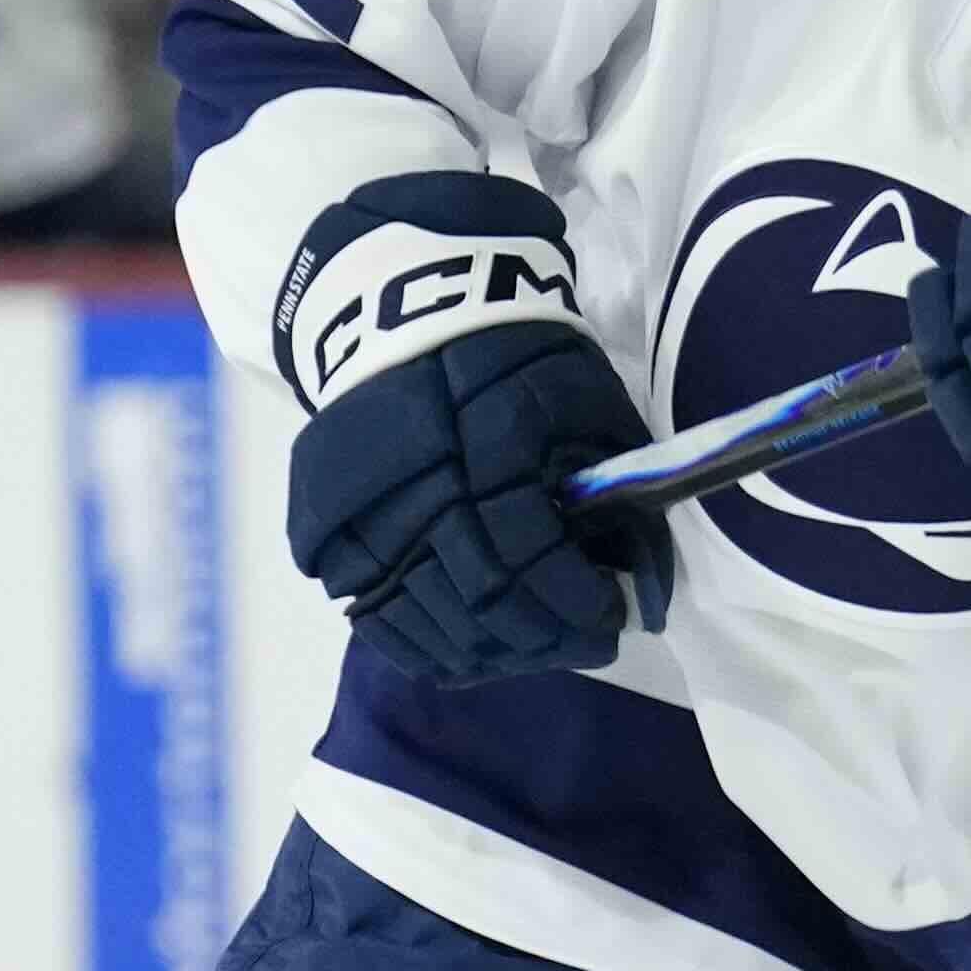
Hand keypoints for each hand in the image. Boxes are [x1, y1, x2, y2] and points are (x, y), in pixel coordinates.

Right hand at [290, 315, 672, 686]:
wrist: (408, 313)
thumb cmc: (513, 353)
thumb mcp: (581, 395)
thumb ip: (609, 479)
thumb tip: (639, 567)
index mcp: (489, 445)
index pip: (534, 556)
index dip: (579, 602)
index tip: (615, 617)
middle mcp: (419, 489)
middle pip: (483, 601)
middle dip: (547, 638)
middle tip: (587, 645)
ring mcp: (365, 518)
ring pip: (430, 621)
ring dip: (493, 651)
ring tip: (535, 650)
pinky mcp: (330, 535)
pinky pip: (375, 619)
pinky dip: (426, 648)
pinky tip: (469, 656)